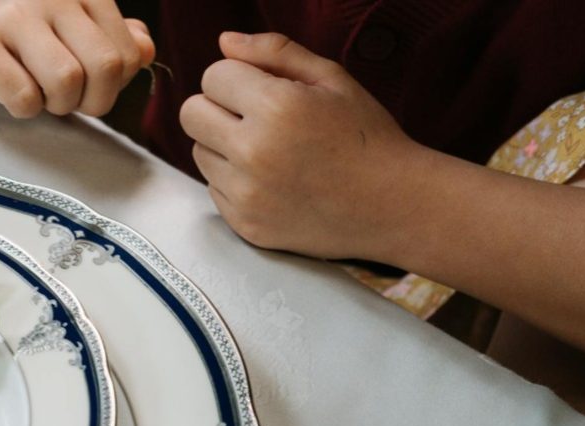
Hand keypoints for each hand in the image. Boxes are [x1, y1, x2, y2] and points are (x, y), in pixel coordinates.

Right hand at [0, 0, 155, 117]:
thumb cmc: (16, 35)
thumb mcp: (70, 29)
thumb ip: (113, 38)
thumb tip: (145, 50)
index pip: (128, 52)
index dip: (114, 85)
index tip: (87, 86)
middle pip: (104, 66)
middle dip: (92, 100)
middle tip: (66, 101)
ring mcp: (12, 17)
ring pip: (66, 82)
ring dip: (56, 105)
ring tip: (37, 95)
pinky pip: (23, 97)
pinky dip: (22, 110)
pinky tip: (7, 93)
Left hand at [180, 32, 429, 260]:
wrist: (393, 206)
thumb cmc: (366, 137)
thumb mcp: (331, 79)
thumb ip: (275, 52)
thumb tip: (225, 41)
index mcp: (276, 107)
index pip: (213, 76)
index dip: (237, 78)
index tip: (263, 90)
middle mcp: (253, 152)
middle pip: (191, 113)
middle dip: (218, 107)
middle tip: (255, 117)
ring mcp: (246, 193)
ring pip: (198, 152)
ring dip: (223, 146)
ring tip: (269, 151)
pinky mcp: (244, 224)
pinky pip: (213, 189)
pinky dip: (234, 181)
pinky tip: (273, 180)